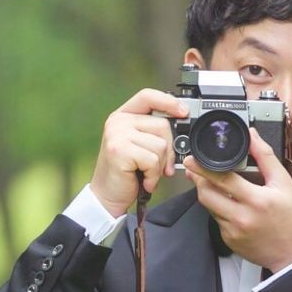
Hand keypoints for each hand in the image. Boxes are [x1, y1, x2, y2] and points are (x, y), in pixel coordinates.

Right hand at [89, 89, 188, 217]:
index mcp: (123, 116)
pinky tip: (143, 180)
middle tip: (161, 166)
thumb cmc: (127, 172)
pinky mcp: (119, 150)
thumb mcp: (141, 146)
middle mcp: (118, 121)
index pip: (147, 96)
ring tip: (146, 173)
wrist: (107, 195)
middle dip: (169, 150)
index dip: (168, 101)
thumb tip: (182, 126)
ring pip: (160, 145)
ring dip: (159, 166)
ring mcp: (117, 134)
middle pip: (162, 125)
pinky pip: (153, 160)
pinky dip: (153, 175)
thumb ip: (155, 133)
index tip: (183, 111)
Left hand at [186, 128, 291, 271]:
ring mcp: (233, 231)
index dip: (203, 167)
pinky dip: (220, 211)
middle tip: (199, 171)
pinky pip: (217, 221)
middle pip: (206, 194)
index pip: (221, 179)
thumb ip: (266, 158)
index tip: (193, 159)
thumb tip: (252, 137)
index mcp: (256, 200)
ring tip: (217, 186)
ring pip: (209, 207)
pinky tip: (232, 207)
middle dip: (199, 180)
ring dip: (209, 194)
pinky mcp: (230, 241)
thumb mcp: (285, 184)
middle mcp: (242, 217)